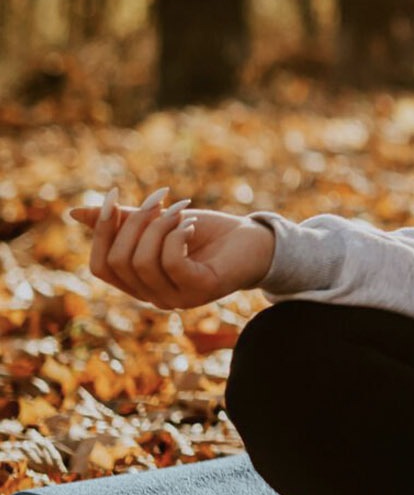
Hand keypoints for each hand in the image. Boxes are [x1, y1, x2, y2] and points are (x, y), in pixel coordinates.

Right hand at [67, 187, 276, 309]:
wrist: (257, 241)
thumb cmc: (208, 234)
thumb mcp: (160, 223)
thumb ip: (123, 221)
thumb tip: (75, 213)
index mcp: (139, 283)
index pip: (100, 267)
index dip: (101, 232)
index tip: (113, 196)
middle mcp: (153, 297)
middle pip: (118, 262)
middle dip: (134, 223)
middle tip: (160, 199)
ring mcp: (177, 298)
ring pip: (143, 262)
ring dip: (159, 226)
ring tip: (182, 209)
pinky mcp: (201, 289)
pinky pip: (172, 263)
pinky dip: (177, 237)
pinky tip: (191, 225)